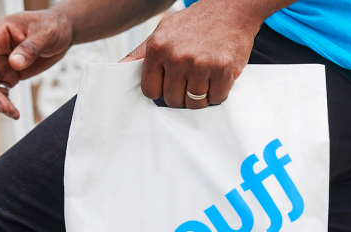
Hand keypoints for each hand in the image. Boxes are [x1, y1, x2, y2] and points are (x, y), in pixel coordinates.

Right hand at [0, 10, 72, 118]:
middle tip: (5, 108)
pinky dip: (4, 100)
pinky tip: (12, 109)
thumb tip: (14, 63)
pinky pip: (0, 88)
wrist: (62, 32)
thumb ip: (29, 49)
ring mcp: (1, 61)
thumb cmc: (51, 26)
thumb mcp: (44, 34)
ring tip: (12, 112)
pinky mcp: (10, 72)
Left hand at [120, 0, 262, 108]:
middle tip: (190, 80)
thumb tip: (119, 68)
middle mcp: (177, 57)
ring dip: (201, 96)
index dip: (160, 91)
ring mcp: (200, 64)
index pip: (150, 91)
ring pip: (195, 103)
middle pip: (173, 100)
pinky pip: (216, 99)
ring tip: (204, 78)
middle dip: (181, 95)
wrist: (231, 9)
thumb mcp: (162, 32)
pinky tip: (217, 77)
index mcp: (158, 48)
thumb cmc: (194, 23)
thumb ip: (140, 54)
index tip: (169, 84)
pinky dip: (218, 93)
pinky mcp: (223, 70)